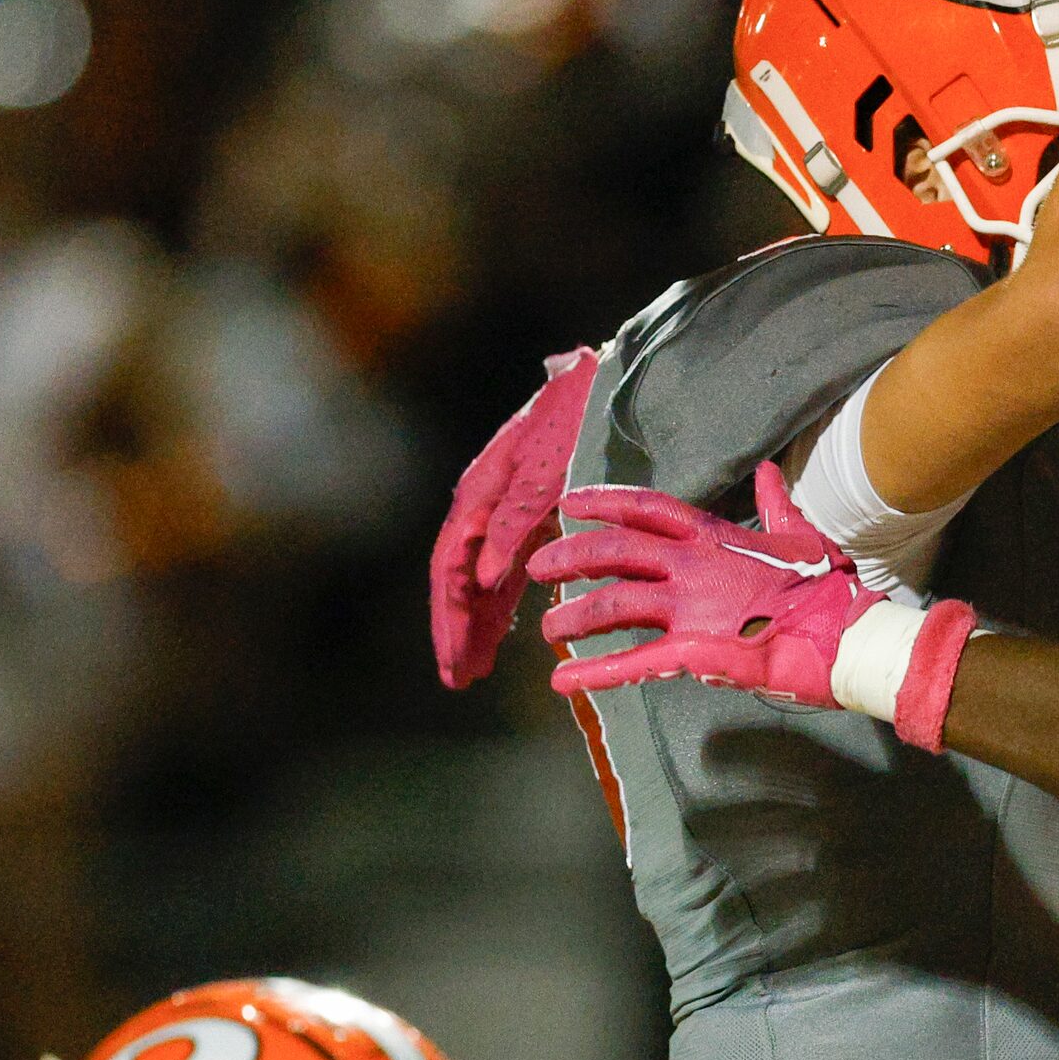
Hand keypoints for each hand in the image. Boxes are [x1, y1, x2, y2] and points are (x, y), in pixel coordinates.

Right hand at [430, 347, 599, 688]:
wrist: (608, 381)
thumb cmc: (575, 419)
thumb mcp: (546, 470)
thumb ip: (514, 522)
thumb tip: (482, 579)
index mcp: (480, 493)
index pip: (450, 567)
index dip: (450, 617)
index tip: (454, 661)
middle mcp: (484, 504)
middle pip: (458, 579)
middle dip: (456, 629)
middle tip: (458, 678)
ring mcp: (505, 510)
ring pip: (480, 577)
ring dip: (475, 622)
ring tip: (473, 669)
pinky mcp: (531, 514)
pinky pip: (505, 567)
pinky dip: (500, 601)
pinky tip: (501, 630)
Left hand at [529, 463, 885, 707]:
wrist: (850, 637)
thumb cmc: (831, 590)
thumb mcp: (802, 535)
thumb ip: (775, 504)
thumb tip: (767, 472)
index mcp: (716, 538)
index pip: (648, 509)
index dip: (605, 502)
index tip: (570, 504)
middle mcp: (695, 566)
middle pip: (615, 550)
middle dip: (570, 556)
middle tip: (537, 567)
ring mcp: (692, 608)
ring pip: (614, 603)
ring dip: (574, 615)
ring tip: (547, 628)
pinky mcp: (696, 651)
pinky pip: (635, 662)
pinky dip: (596, 674)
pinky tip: (563, 683)